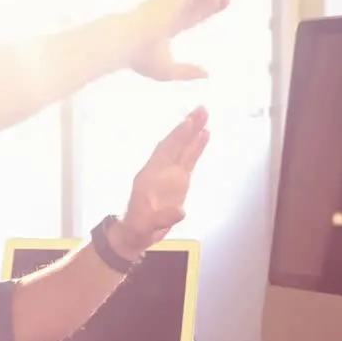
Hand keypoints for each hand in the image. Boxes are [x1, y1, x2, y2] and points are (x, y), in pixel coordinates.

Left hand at [108, 107, 210, 258]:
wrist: (136, 232)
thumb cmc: (139, 228)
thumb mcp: (147, 226)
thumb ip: (162, 218)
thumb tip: (181, 212)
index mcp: (150, 176)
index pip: (166, 151)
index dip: (178, 138)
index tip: (189, 122)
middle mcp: (160, 170)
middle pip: (175, 144)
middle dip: (187, 127)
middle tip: (202, 109)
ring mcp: (169, 174)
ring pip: (182, 149)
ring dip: (193, 132)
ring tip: (205, 114)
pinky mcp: (178, 180)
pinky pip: (188, 160)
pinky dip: (196, 147)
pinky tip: (205, 134)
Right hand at [126, 0, 236, 80]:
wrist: (128, 43)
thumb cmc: (141, 58)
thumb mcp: (168, 71)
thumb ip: (187, 72)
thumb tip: (207, 73)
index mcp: (172, 23)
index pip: (196, 10)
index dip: (212, 5)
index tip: (228, 0)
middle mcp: (174, 8)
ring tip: (224, 0)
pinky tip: (215, 0)